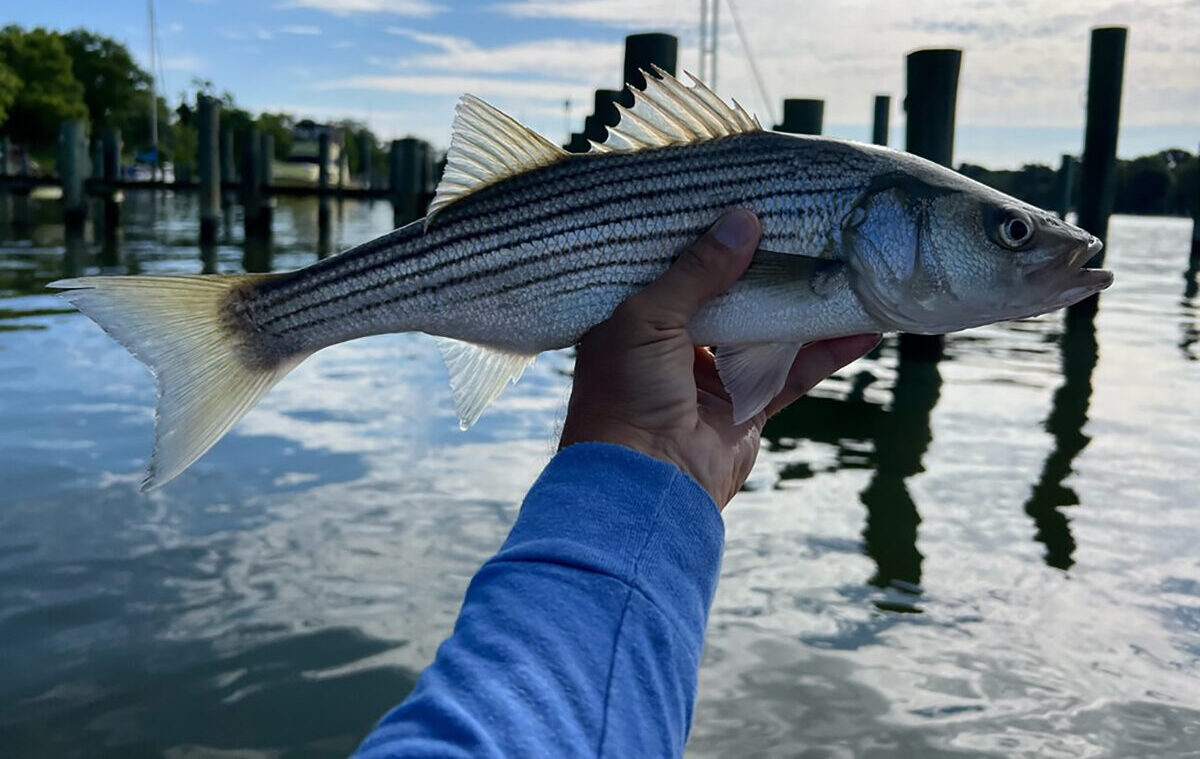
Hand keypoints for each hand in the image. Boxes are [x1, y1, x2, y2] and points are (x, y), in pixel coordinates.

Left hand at [559, 209, 880, 509]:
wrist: (644, 482)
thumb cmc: (627, 393)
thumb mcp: (647, 318)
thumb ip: (697, 271)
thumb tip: (744, 221)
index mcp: (634, 317)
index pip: (675, 264)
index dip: (707, 235)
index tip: (744, 198)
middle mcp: (674, 342)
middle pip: (730, 293)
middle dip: (765, 265)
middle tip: (803, 224)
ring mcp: (715, 375)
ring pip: (769, 329)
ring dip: (805, 304)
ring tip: (844, 266)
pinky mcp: (749, 406)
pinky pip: (794, 371)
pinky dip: (828, 351)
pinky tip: (864, 327)